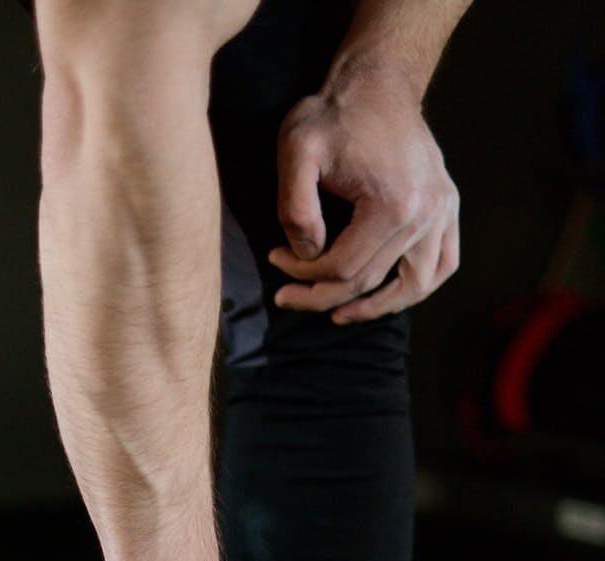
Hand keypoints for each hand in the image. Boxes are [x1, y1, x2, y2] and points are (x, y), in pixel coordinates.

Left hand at [268, 67, 459, 323]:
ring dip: (376, 308)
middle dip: (323, 295)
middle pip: (372, 282)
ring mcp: (444, 212)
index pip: (344, 268)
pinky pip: (443, 265)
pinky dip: (417, 287)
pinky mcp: (448, 206)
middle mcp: (427, 214)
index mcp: (393, 205)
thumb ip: (295, 208)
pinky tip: (387, 295)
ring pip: (415, 286)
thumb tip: (308, 255)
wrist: (378, 83)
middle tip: (288, 296)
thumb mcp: (296, 150)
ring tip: (339, 315)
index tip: (275, 262)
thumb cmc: (334, 114)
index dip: (304, 276)